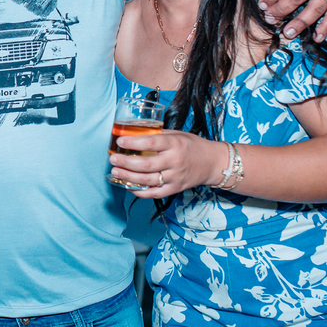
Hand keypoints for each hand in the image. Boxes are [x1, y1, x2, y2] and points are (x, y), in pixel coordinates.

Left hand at [107, 131, 227, 198]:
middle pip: (146, 164)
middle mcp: (175, 161)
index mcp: (175, 144)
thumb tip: (134, 133)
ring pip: (147, 180)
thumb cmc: (192, 145)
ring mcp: (175, 177)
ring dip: (128, 177)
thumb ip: (158, 135)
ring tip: (115, 172)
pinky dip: (139, 192)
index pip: (151, 142)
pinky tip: (128, 186)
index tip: (120, 141)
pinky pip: (154, 194)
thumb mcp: (177, 134)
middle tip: (113, 159)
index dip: (133, 142)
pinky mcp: (175, 189)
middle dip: (126, 162)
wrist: (213, 162)